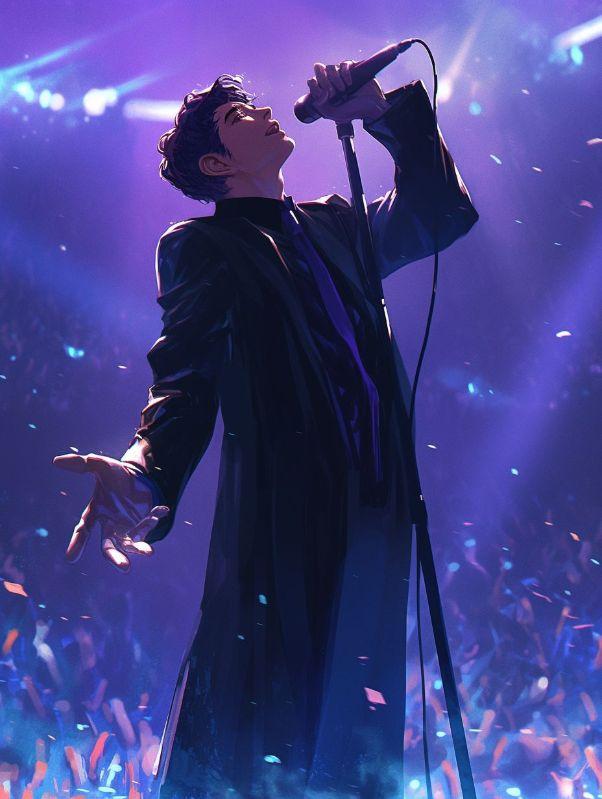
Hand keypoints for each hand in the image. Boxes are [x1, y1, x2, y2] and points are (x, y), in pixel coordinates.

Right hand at [53, 452, 169, 571]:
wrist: (138, 474)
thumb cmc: (116, 473)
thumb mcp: (99, 465)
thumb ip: (81, 464)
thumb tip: (56, 461)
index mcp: (96, 513)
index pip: (83, 530)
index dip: (77, 543)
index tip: (71, 558)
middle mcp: (110, 525)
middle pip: (109, 547)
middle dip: (116, 558)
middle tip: (125, 567)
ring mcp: (128, 527)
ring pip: (131, 543)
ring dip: (139, 547)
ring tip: (148, 552)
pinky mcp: (144, 524)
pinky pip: (149, 525)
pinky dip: (155, 519)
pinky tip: (163, 510)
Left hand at [307, 61, 388, 123]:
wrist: (372, 105)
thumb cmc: (354, 110)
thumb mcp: (336, 114)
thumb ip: (322, 107)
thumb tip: (318, 94)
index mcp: (325, 92)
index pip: (312, 82)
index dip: (315, 86)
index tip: (325, 95)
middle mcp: (331, 81)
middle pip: (318, 69)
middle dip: (324, 81)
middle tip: (334, 91)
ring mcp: (341, 74)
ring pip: (329, 67)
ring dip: (335, 79)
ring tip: (344, 89)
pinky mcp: (352, 68)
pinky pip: (343, 64)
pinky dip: (345, 73)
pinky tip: (349, 83)